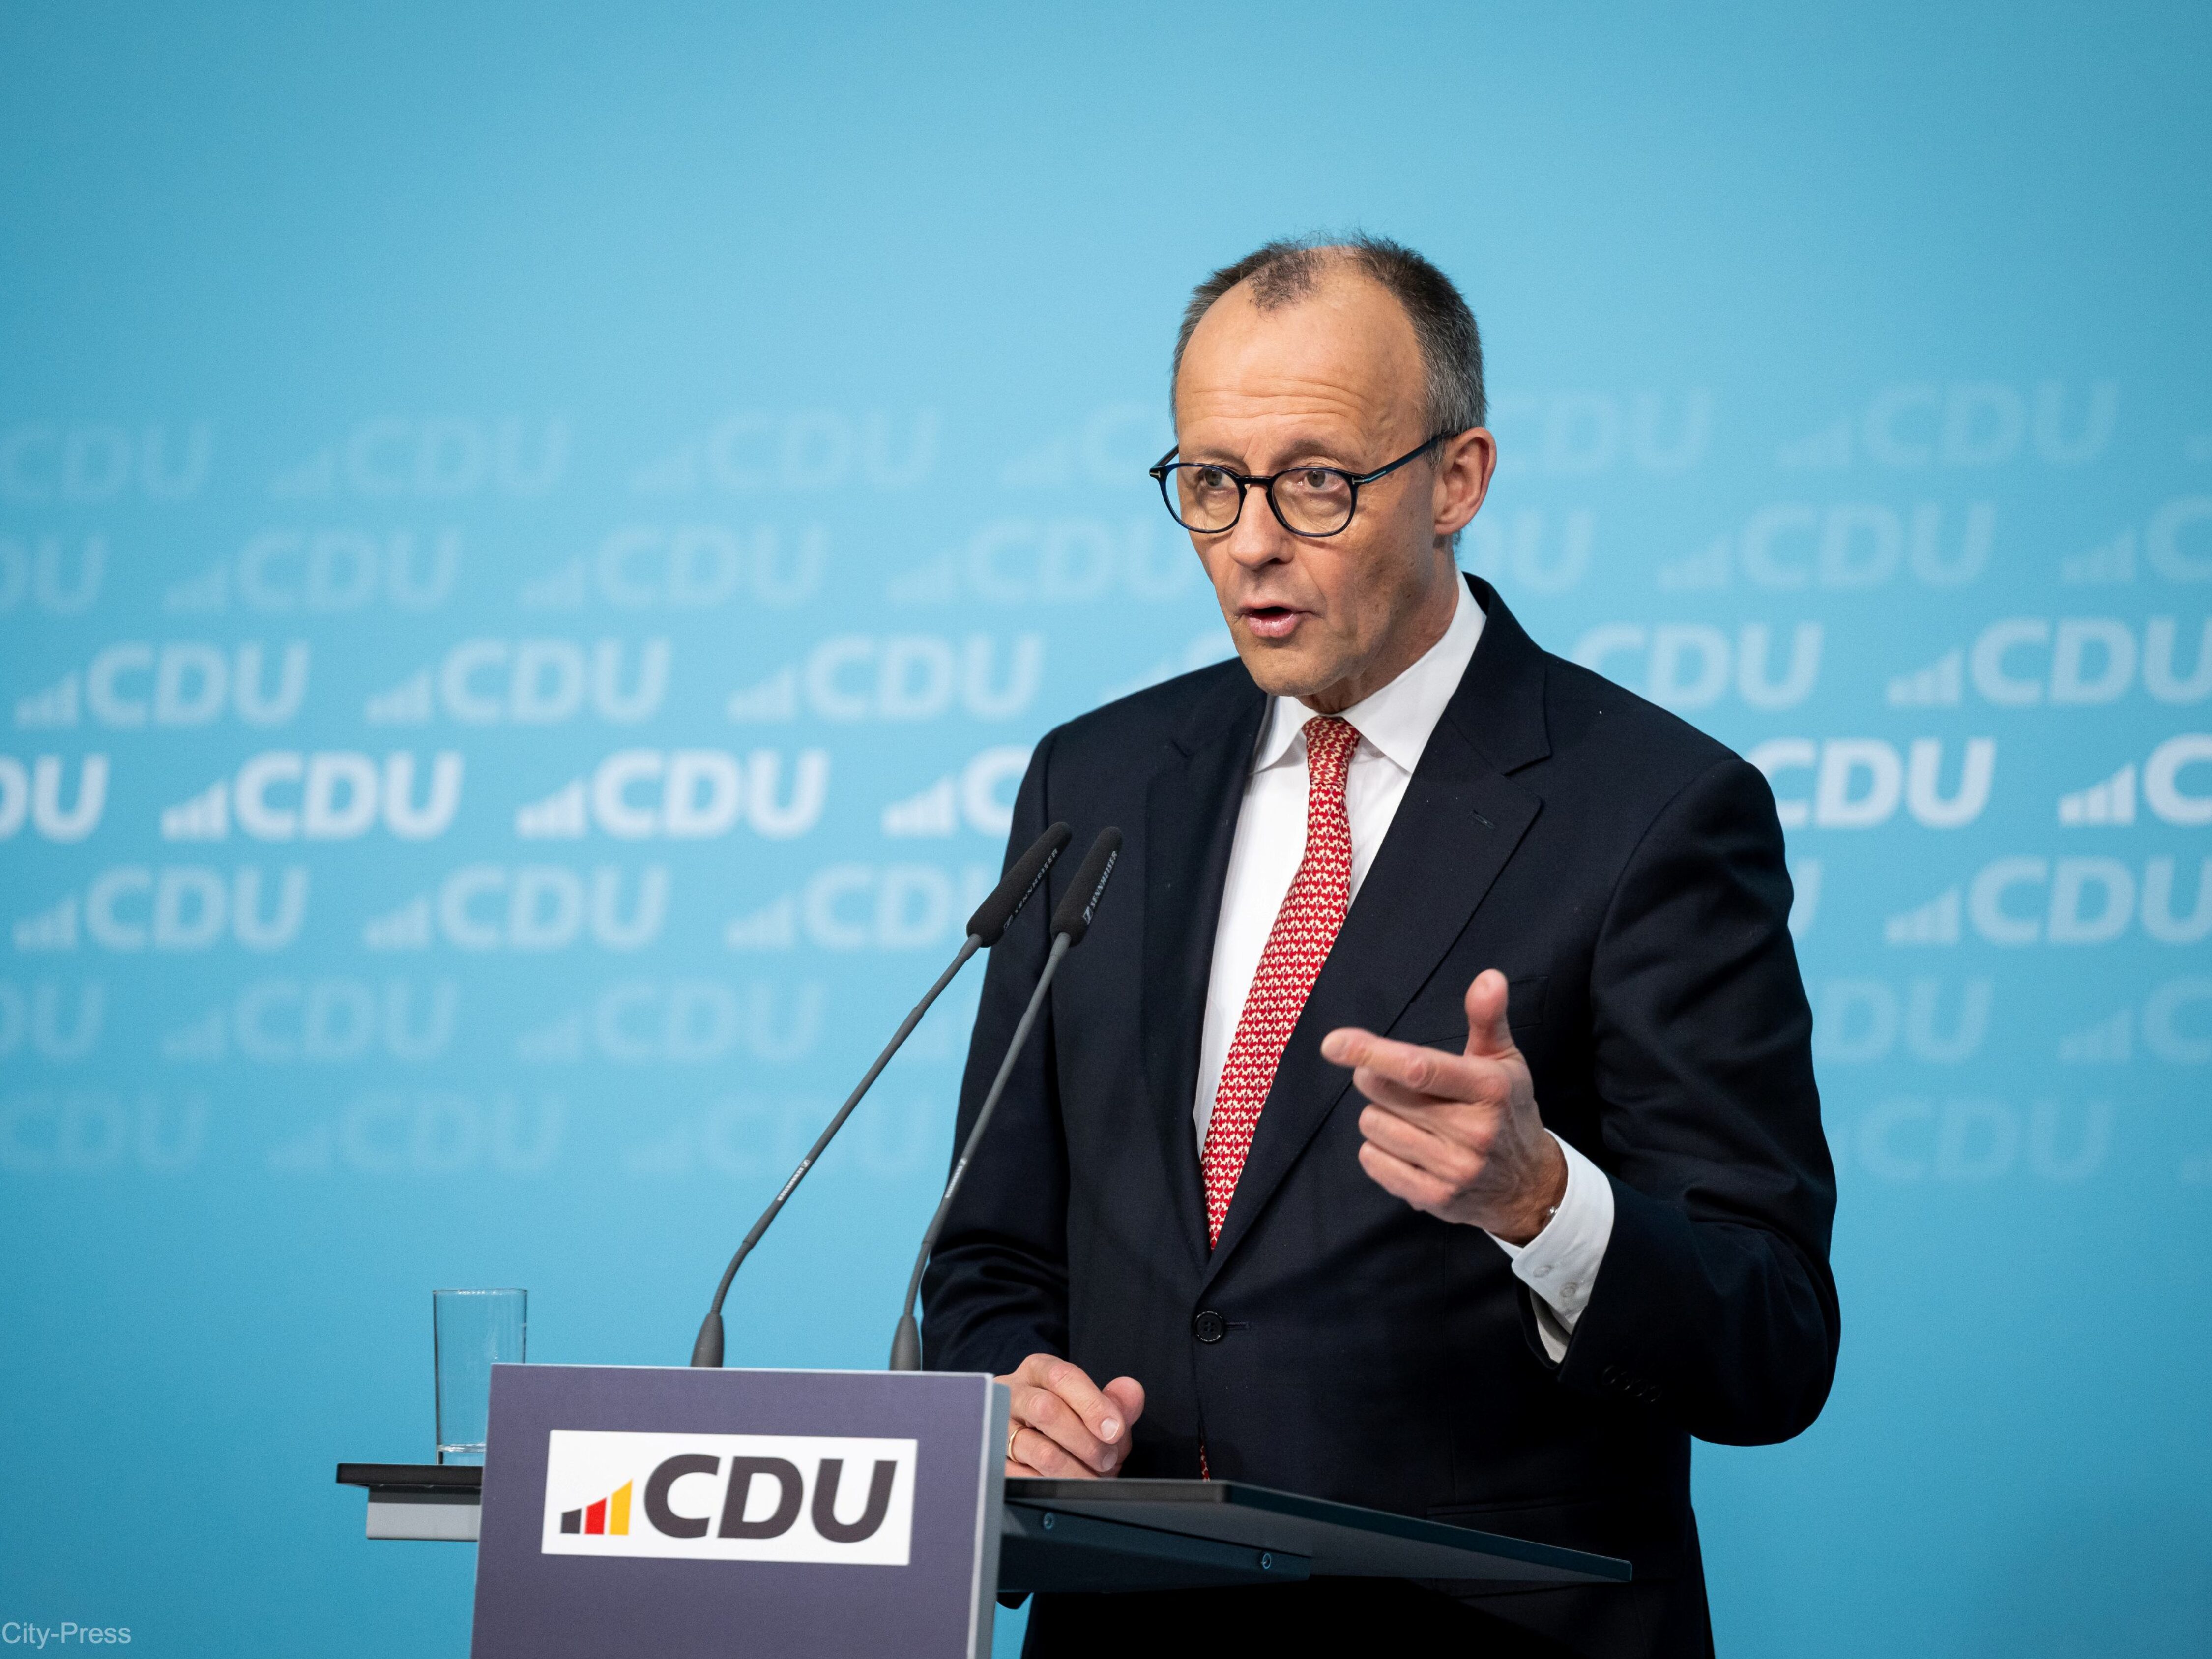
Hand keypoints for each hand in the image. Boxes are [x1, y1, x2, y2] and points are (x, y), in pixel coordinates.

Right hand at [997, 1353, 1144, 1479]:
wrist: (1040, 1451)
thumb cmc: (1073, 1426)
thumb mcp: (1099, 1413)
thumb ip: (1118, 1401)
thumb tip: (1131, 1391)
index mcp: (1039, 1371)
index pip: (1062, 1377)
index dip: (1092, 1404)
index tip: (1115, 1430)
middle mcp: (1012, 1393)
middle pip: (1045, 1409)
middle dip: (1085, 1440)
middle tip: (1107, 1459)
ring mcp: (996, 1426)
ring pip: (1036, 1449)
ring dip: (1073, 1469)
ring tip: (1092, 1476)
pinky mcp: (992, 1461)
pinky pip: (1023, 1478)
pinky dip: (1052, 1486)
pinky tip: (1066, 1486)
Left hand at [1321, 968, 1566, 1243]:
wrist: (1529, 1187)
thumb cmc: (1508, 1111)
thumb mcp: (1504, 1062)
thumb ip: (1488, 1018)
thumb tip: (1488, 977)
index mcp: (1488, 1089)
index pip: (1418, 1067)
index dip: (1370, 1051)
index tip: (1333, 1043)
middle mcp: (1473, 1130)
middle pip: (1383, 1093)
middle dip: (1376, 1078)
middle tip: (1395, 1081)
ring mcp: (1454, 1168)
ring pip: (1374, 1126)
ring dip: (1380, 1116)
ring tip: (1412, 1119)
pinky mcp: (1435, 1198)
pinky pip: (1374, 1162)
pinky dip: (1379, 1150)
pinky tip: (1407, 1147)